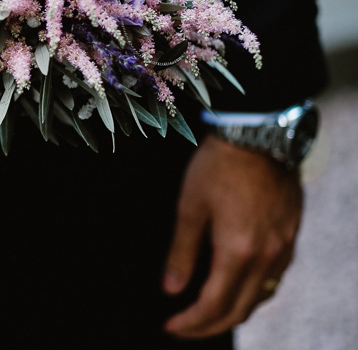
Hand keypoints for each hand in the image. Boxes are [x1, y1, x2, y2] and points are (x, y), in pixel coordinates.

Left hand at [163, 134, 302, 337]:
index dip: (191, 322)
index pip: (214, 305)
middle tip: (184, 327)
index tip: (171, 326)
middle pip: (240, 310)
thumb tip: (171, 289)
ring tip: (206, 313)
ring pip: (260, 297)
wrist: (258, 136)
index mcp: (239, 251)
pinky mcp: (291, 236)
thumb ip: (181, 252)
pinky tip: (235, 286)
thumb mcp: (189, 207)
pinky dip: (252, 292)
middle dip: (209, 326)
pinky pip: (274, 278)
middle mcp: (267, 256)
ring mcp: (284, 248)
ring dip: (233, 312)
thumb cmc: (218, 166)